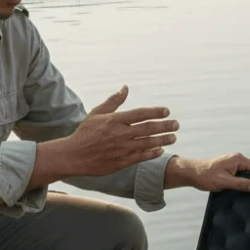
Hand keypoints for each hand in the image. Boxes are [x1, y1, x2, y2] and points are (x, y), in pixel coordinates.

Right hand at [54, 85, 178, 177]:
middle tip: (176, 124)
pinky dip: (152, 153)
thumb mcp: (97, 113)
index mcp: (114, 120)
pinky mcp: (120, 162)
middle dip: (165, 126)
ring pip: (147, 144)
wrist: (73, 156)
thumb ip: (114, 101)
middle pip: (148, 129)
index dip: (155, 112)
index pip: (140, 114)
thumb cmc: (85, 132)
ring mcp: (121, 149)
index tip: (166, 111)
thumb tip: (125, 88)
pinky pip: (140, 157)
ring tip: (173, 137)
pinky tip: (161, 150)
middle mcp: (120, 134)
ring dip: (162, 140)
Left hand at [165, 153, 249, 192]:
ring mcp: (232, 163)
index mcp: (238, 159)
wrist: (191, 173)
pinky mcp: (228, 168)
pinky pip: (240, 174)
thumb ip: (241, 184)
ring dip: (249, 181)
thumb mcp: (225, 182)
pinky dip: (243, 181)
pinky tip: (243, 189)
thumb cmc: (205, 175)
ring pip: (247, 172)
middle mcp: (236, 159)